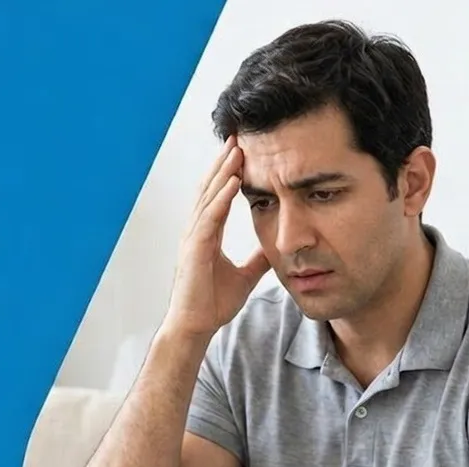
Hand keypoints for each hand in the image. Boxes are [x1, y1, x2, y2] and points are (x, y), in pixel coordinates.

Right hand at [163, 136, 269, 340]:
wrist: (196, 327)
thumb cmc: (212, 304)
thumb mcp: (244, 276)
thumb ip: (257, 260)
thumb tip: (275, 249)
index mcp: (206, 235)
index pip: (218, 196)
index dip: (229, 173)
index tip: (243, 151)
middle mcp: (196, 232)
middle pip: (210, 189)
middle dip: (224, 163)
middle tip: (239, 136)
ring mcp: (193, 239)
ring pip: (209, 198)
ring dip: (223, 173)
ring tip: (237, 150)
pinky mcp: (195, 250)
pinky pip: (209, 218)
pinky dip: (221, 198)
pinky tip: (233, 181)